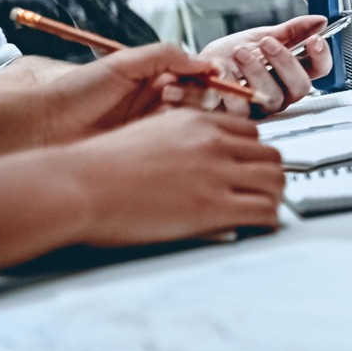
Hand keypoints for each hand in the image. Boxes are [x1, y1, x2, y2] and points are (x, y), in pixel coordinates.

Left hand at [34, 43, 220, 146]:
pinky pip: (174, 139)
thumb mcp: (122, 63)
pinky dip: (176, 131)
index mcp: (152, 76)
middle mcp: (155, 99)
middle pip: (199, 96)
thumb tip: (202, 62)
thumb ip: (164, 55)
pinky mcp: (145, 146)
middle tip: (171, 91)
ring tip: (162, 104)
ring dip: (184, 109)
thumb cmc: (77, 91)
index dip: (208, 74)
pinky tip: (163, 125)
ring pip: (190, 117)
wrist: (44, 127)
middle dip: (195, 92)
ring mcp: (151, 124)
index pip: (194, 73)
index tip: (216, 76)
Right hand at [56, 110, 285, 245]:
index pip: (249, 131)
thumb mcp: (143, 136)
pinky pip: (263, 210)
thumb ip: (173, 143)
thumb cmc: (94, 168)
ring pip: (274, 179)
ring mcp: (216, 172)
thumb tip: (181, 162)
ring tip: (264, 212)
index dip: (252, 153)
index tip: (251, 169)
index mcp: (194, 121)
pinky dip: (269, 220)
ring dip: (274, 197)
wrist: (77, 185)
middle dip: (270, 174)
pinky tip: (260, 228)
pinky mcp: (213, 205)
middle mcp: (212, 141)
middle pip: (268, 154)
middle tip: (264, 193)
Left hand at [197, 16, 336, 114]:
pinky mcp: (236, 118)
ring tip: (239, 52)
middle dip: (285, 62)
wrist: (194, 70)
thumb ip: (290, 31)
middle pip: (299, 86)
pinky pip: (239, 107)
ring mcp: (260, 108)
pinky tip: (219, 72)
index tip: (313, 40)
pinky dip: (228, 86)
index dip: (321, 57)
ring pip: (271, 97)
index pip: (318, 70)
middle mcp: (280, 94)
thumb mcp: (259, 36)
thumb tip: (319, 21)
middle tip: (267, 43)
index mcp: (289, 74)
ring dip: (256, 72)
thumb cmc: (228, 56)